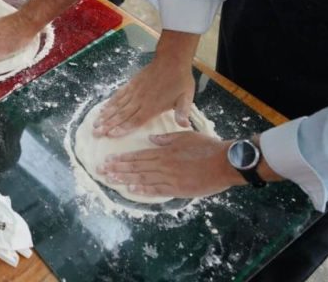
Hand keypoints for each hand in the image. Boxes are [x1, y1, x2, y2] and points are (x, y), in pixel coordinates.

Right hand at [93, 57, 194, 137]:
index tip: (110, 135)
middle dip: (108, 125)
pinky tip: (102, 108)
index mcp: (153, 107)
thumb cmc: (180, 80)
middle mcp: (140, 100)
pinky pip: (118, 95)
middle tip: (95, 132)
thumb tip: (185, 125)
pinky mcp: (131, 84)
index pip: (135, 121)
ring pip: (117, 106)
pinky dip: (110, 102)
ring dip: (105, 115)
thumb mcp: (186, 97)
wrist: (171, 60)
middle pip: (121, 115)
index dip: (122, 128)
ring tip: (95, 123)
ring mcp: (134, 91)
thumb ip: (183, 112)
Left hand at [97, 132, 244, 198]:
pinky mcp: (179, 189)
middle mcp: (163, 164)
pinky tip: (132, 190)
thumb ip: (166, 138)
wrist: (225, 162)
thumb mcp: (185, 136)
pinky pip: (158, 190)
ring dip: (125, 180)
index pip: (138, 155)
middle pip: (136, 167)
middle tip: (101, 171)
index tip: (108, 160)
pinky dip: (144, 190)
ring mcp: (170, 178)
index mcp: (164, 151)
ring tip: (110, 180)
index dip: (122, 159)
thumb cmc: (207, 147)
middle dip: (117, 169)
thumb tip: (150, 138)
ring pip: (143, 179)